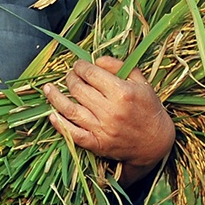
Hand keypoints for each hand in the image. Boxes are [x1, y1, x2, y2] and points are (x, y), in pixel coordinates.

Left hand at [42, 57, 176, 185]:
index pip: (91, 73)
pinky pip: (73, 134)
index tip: (79, 65)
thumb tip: (96, 60)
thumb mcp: (141, 82)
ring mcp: (102, 129)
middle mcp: (110, 110)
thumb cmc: (149, 109)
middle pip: (78, 89)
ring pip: (70, 110)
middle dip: (70, 78)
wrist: (156, 142)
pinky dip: (59, 124)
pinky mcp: (98, 144)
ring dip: (55, 97)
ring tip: (48, 89)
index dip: (80, 66)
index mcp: (122, 92)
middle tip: (70, 75)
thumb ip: (119, 66)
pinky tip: (51, 115)